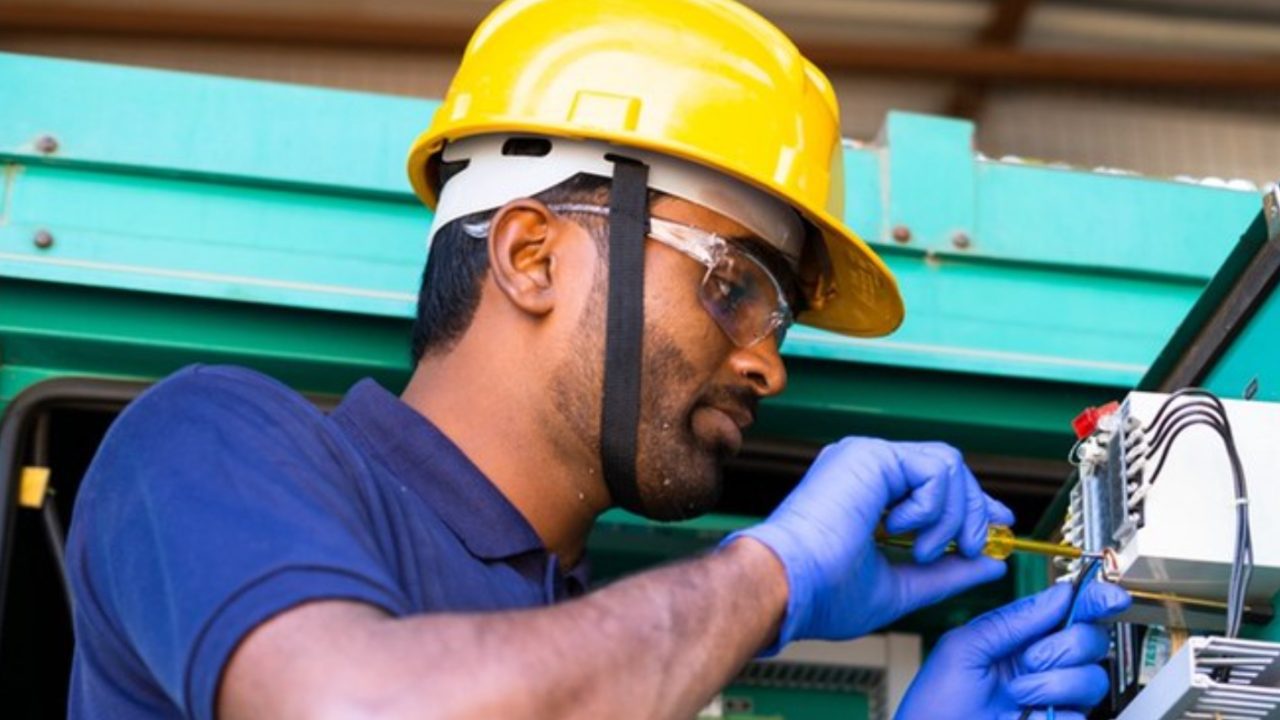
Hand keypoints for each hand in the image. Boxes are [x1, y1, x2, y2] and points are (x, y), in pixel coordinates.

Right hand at [725, 437, 1013, 650]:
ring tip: (926, 550)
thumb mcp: (902, 584)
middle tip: (973, 547)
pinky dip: (935, 507)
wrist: (788, 585)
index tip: (999, 527)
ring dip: (953, 515)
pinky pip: (937, 468)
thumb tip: (990, 563)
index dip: (972, 503)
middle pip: (948, 469)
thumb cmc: (822, 592)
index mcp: (866, 493)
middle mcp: (866, 469)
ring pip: (948, 465)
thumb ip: (947, 572)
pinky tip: (905, 531)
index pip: (934, 482)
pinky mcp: (871, 454)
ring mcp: (866, 457)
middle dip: (974, 510)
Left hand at [896, 580, 1132, 719]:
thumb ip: (1011, 621)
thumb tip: (1059, 595)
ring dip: (1053, 684)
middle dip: (1065, 646)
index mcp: (1019, 637)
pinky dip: (1053, 713)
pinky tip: (1023, 715)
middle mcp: (1042, 665)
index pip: (1067, 611)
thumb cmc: (936, 703)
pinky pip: (1081, 715)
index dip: (1094, 600)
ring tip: (1016, 694)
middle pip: (1092, 640)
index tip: (1111, 597)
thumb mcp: (964, 648)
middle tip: (1028, 660)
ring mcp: (1053, 698)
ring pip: (1093, 678)